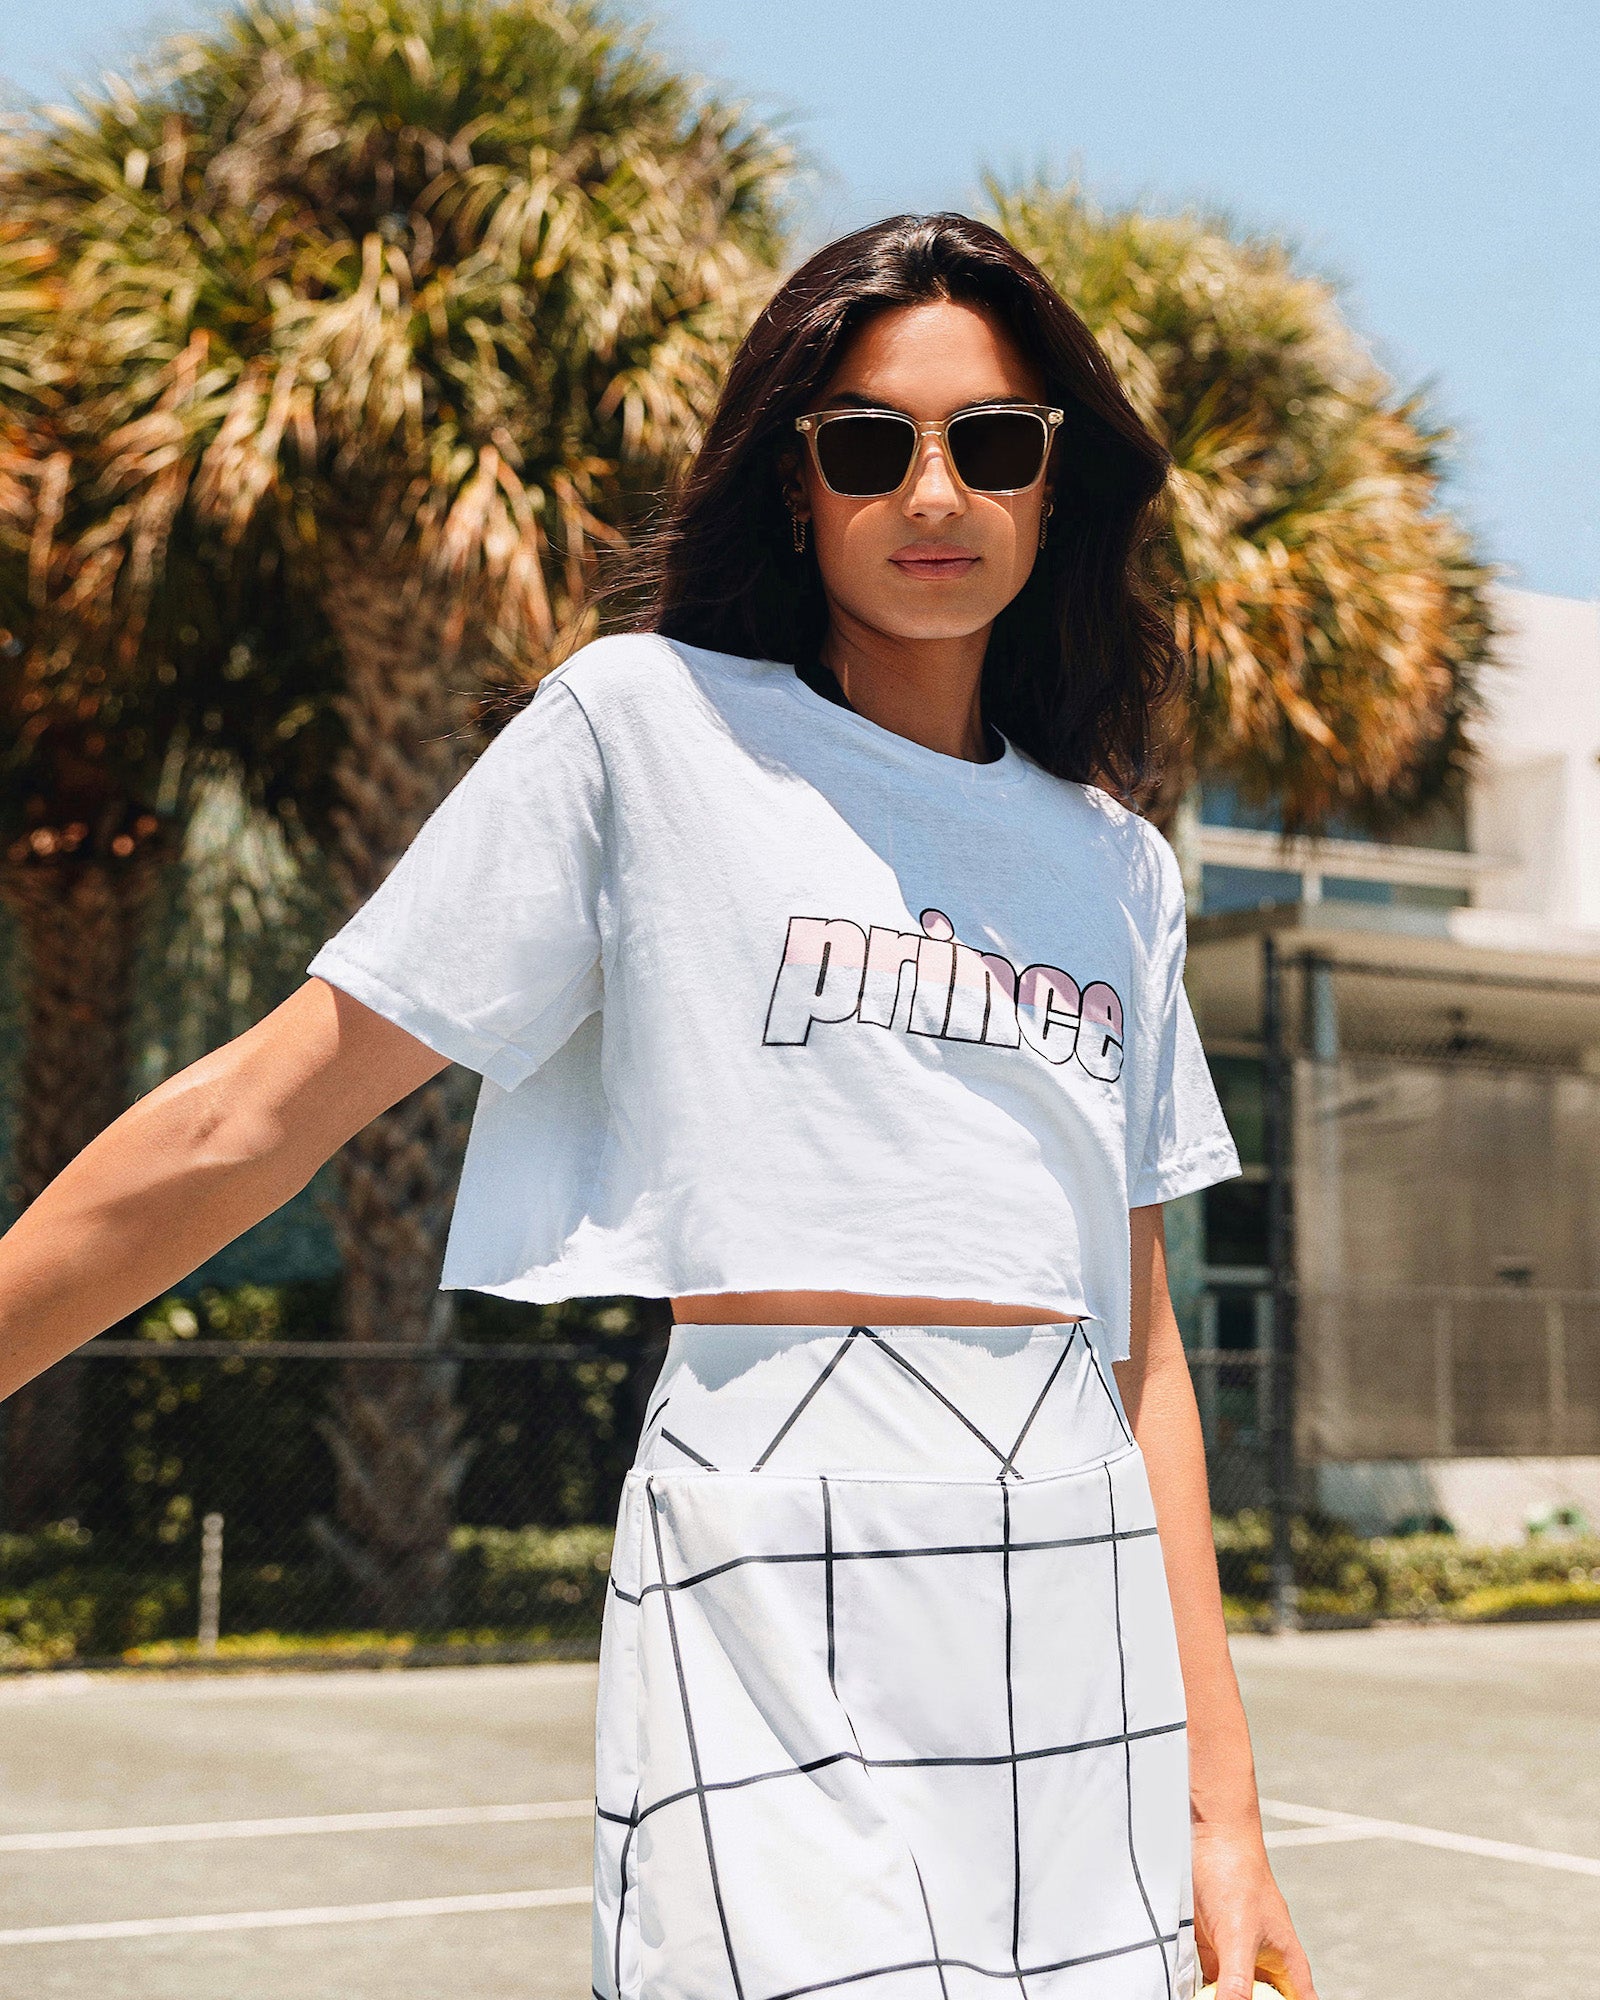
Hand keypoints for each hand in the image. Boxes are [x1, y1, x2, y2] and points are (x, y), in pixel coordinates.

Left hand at [1192, 1819, 1319, 1999]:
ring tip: (1209, 1997)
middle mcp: (1265, 1967)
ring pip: (1235, 1997)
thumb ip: (1238, 1981)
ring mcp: (1238, 1959)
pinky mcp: (1212, 1952)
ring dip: (1222, 1999)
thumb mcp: (1239, 1935)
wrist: (1208, 1838)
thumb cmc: (1236, 1874)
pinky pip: (1210, 1986)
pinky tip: (1193, 1994)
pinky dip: (1202, 1994)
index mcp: (1288, 1967)